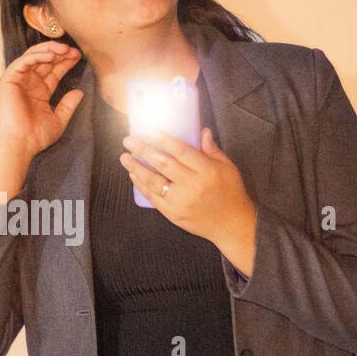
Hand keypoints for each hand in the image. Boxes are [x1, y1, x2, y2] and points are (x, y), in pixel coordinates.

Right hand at [0, 42, 82, 201]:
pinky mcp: (8, 79)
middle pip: (44, 61)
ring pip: (33, 56)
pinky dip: (36, 56)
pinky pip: (23, 62)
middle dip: (59, 53)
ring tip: (64, 49)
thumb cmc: (36, 136)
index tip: (78, 56)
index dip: (65, 62)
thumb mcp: (59, 119)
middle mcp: (28, 83)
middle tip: (73, 50)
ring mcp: (18, 80)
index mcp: (39, 91)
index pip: (53, 71)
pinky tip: (50, 55)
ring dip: (49, 50)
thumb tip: (80, 92)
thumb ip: (68, 105)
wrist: (21, 143)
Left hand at [119, 127, 256, 249]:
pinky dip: (142, 186)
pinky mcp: (173, 214)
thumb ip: (212, 150)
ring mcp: (181, 201)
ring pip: (154, 181)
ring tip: (125, 157)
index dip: (164, 140)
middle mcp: (192, 185)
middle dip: (143, 150)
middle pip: (163, 164)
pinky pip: (153, 198)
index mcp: (207, 171)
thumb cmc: (231, 193)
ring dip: (136, 168)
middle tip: (129, 140)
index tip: (150, 130)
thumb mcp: (228, 168)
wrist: (231, 225)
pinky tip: (134, 175)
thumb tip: (202, 131)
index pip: (181, 151)